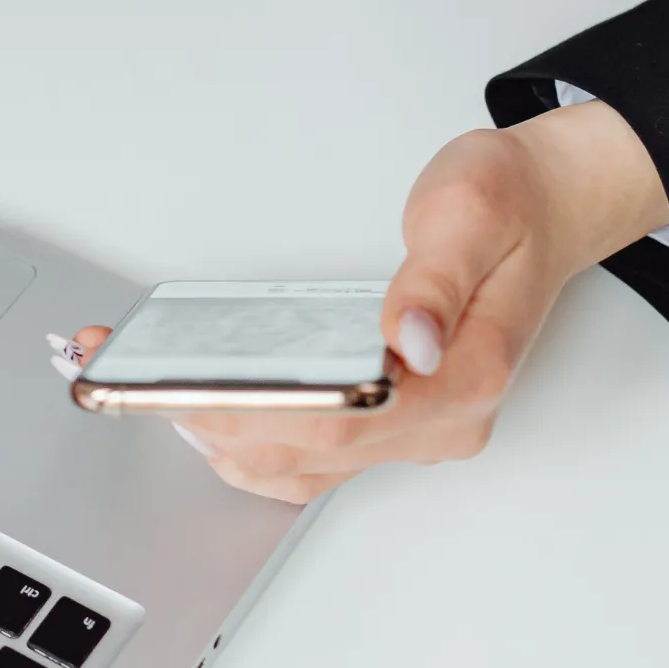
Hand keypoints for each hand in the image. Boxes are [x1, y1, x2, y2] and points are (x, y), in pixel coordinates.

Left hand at [61, 100, 668, 502]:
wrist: (546, 205)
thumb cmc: (508, 203)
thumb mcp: (472, 209)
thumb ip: (435, 278)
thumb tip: (407, 340)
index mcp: (466, 377)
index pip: (346, 419)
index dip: (254, 414)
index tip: (180, 393)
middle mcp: (441, 420)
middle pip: (306, 452)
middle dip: (205, 418)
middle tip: (123, 378)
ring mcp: (414, 426)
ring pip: (296, 464)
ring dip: (212, 432)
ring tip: (135, 384)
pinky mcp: (390, 418)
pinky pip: (305, 451)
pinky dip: (241, 433)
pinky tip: (190, 400)